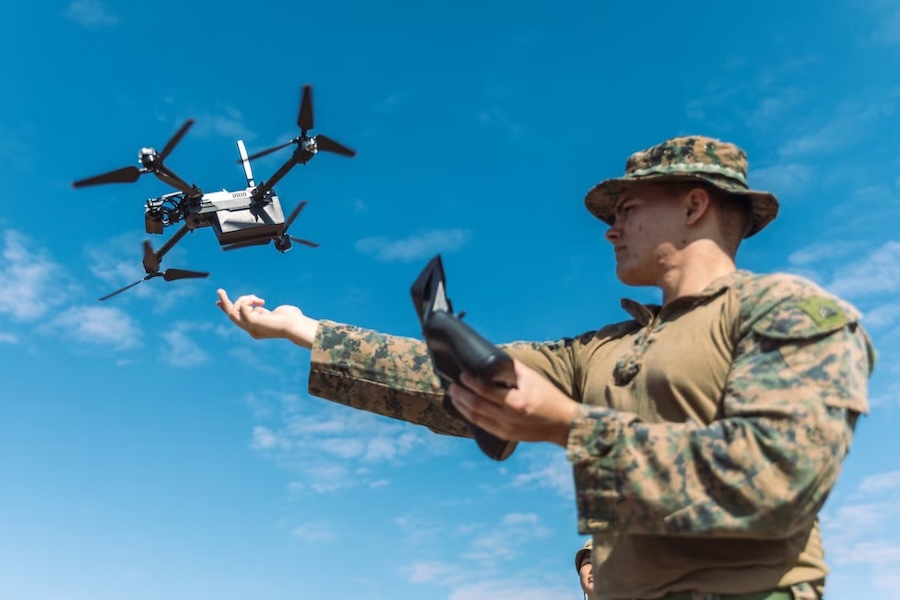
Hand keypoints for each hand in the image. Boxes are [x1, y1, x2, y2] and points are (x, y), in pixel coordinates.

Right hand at [215, 289, 317, 347]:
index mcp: (256, 328)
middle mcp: (251, 329)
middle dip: (225, 303)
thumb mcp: (274, 313)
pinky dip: (249, 301)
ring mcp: (251, 327)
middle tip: (220, 290)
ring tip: (258, 298)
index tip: (219, 302)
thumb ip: (264, 311)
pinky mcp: (253, 322)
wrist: (297, 326)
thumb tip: (258, 305)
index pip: (238, 319)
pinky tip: (261, 302)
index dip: (227, 310)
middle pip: (232, 316)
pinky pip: (243, 307)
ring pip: (235, 311)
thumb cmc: (292, 318)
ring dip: (243, 299)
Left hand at [448, 360, 577, 446]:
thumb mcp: (532, 378)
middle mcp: (508, 417)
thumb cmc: (549, 396)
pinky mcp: (505, 436)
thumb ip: (511, 368)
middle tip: (452, 384)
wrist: (562, 423)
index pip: (484, 390)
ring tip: (453, 395)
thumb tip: (493, 357)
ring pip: (475, 417)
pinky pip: (482, 426)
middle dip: (460, 394)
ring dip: (461, 406)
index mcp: (515, 402)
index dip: (470, 382)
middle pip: (476, 405)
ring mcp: (506, 429)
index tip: (462, 375)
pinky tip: (464, 409)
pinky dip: (469, 416)